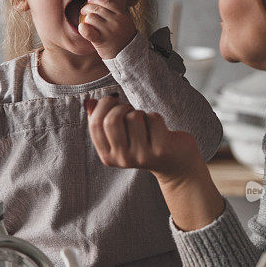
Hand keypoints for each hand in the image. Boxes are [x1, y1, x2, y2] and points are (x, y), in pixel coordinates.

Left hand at [78, 0, 136, 60]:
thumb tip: (101, 6)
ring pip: (91, 17)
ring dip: (85, 19)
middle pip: (97, 9)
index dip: (96, 0)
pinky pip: (88, 32)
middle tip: (83, 11)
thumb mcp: (126, 24)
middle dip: (87, 8)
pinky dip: (83, 28)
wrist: (129, 56)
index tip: (89, 0)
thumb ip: (117, 16)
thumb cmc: (124, 39)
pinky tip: (81, 27)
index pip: (107, 2)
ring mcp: (109, 31)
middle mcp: (116, 22)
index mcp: (122, 16)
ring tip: (85, 22)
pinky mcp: (102, 41)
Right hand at [87, 95, 202, 180]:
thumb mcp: (121, 136)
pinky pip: (153, 118)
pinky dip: (156, 117)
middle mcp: (123, 159)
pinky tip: (159, 129)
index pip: (95, 124)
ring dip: (141, 113)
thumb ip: (103, 121)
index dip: (103, 105)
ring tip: (146, 123)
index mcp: (108, 156)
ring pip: (134, 116)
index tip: (114, 101)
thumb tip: (89, 102)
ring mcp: (142, 156)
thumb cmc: (145, 143)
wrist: (175, 164)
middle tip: (130, 110)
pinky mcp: (161, 149)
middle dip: (121, 106)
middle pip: (112, 120)